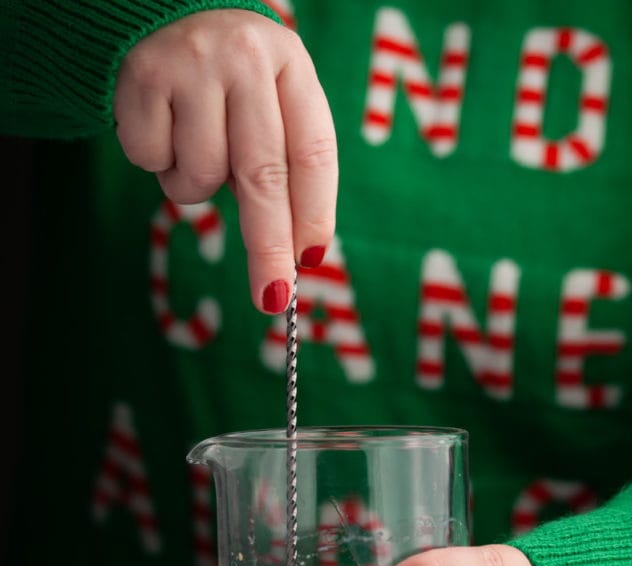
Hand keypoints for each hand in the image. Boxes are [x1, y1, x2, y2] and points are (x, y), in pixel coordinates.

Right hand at [114, 10, 336, 312]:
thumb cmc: (226, 82)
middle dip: (267, 247)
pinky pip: (154, 161)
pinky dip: (156, 162)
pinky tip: (162, 126)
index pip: (312, 153)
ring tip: (191, 143)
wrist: (156, 12)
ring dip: (195, 185)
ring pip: (202, 176)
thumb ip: (282, 167)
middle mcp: (247, 58)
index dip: (313, 213)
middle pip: (263, 176)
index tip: (310, 261)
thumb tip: (297, 255)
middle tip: (272, 297)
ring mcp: (193, 63)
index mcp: (291, 67)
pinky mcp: (143, 75)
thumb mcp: (266, 106)